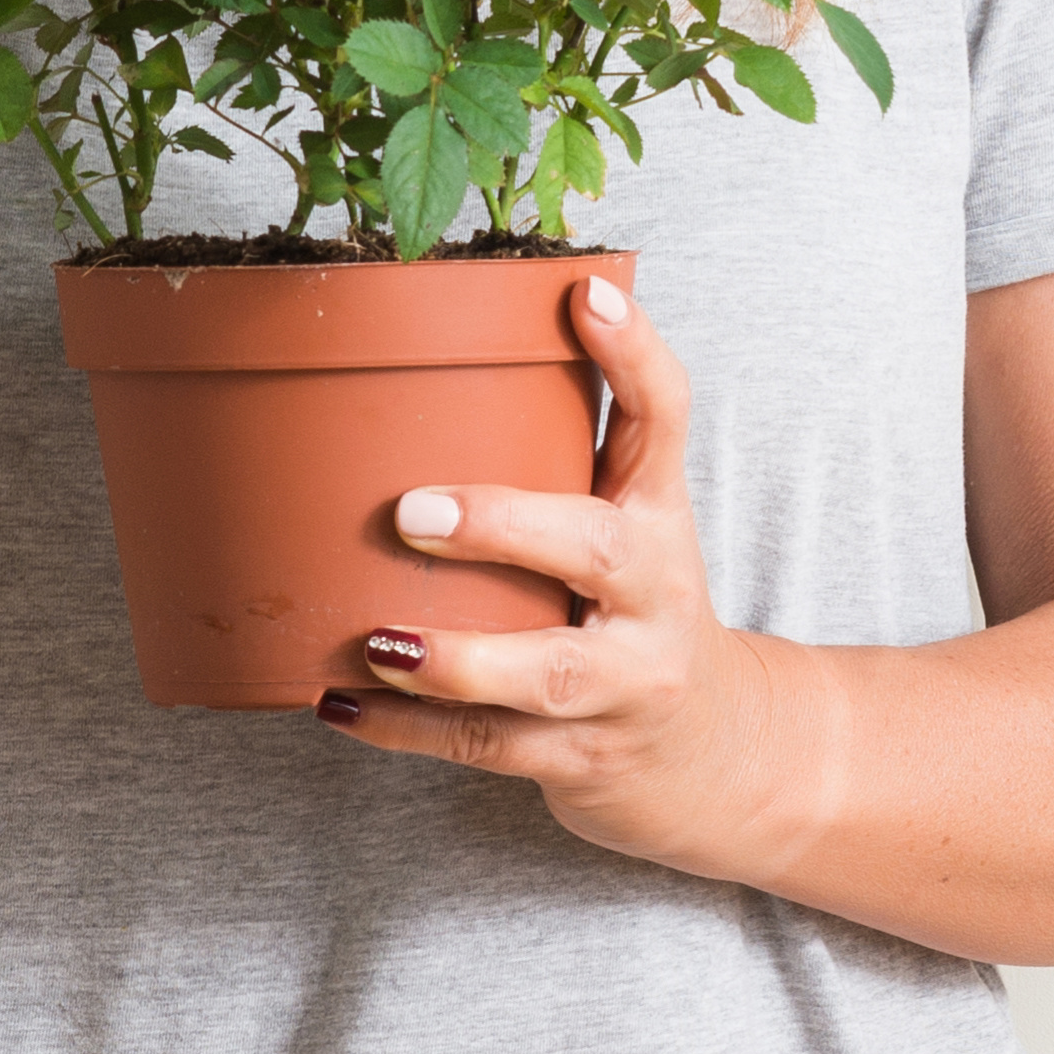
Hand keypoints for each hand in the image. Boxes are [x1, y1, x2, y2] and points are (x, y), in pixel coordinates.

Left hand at [317, 277, 826, 882]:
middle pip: (599, 550)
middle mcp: (655, 593)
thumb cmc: (631, 611)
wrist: (713, 753)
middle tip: (411, 513)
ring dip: (454, 660)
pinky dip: (407, 731)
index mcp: (658, 514)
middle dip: (504, 528)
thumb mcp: (623, 523)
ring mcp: (626, 684)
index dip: (633, 354)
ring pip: (544, 675)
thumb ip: (558, 452)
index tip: (585, 294)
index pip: (663, 418)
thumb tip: (433, 353)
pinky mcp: (584, 759)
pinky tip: (340, 703)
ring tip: (376, 641)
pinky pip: (489, 748)